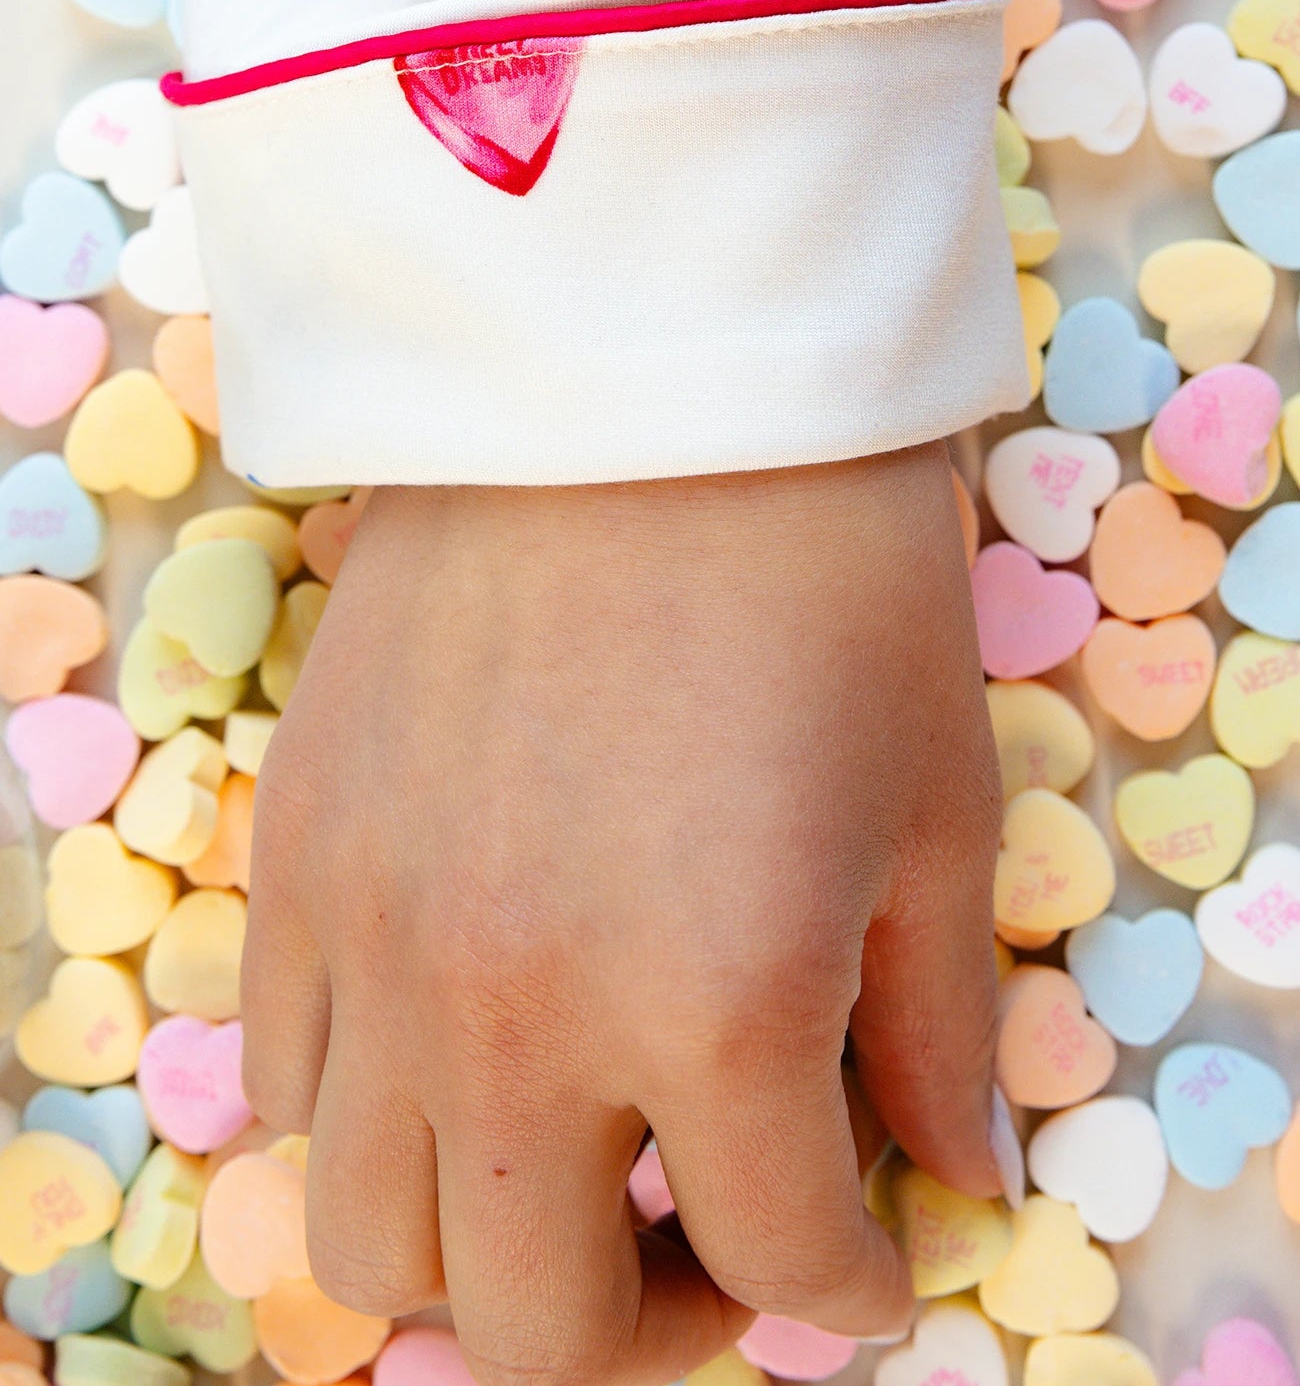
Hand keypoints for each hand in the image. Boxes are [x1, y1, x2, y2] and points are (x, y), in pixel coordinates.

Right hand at [243, 444, 1008, 1385]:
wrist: (643, 378)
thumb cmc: (829, 578)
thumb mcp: (936, 815)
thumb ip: (939, 1039)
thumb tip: (949, 1183)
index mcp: (717, 1004)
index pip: (783, 1266)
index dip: (851, 1288)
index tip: (873, 1256)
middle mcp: (512, 1009)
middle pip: (533, 1331)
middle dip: (652, 1330)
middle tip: (716, 1242)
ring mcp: (373, 939)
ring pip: (369, 1242)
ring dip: (488, 1250)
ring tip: (570, 1161)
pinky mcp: (293, 854)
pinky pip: (285, 1077)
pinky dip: (377, 1113)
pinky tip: (462, 1034)